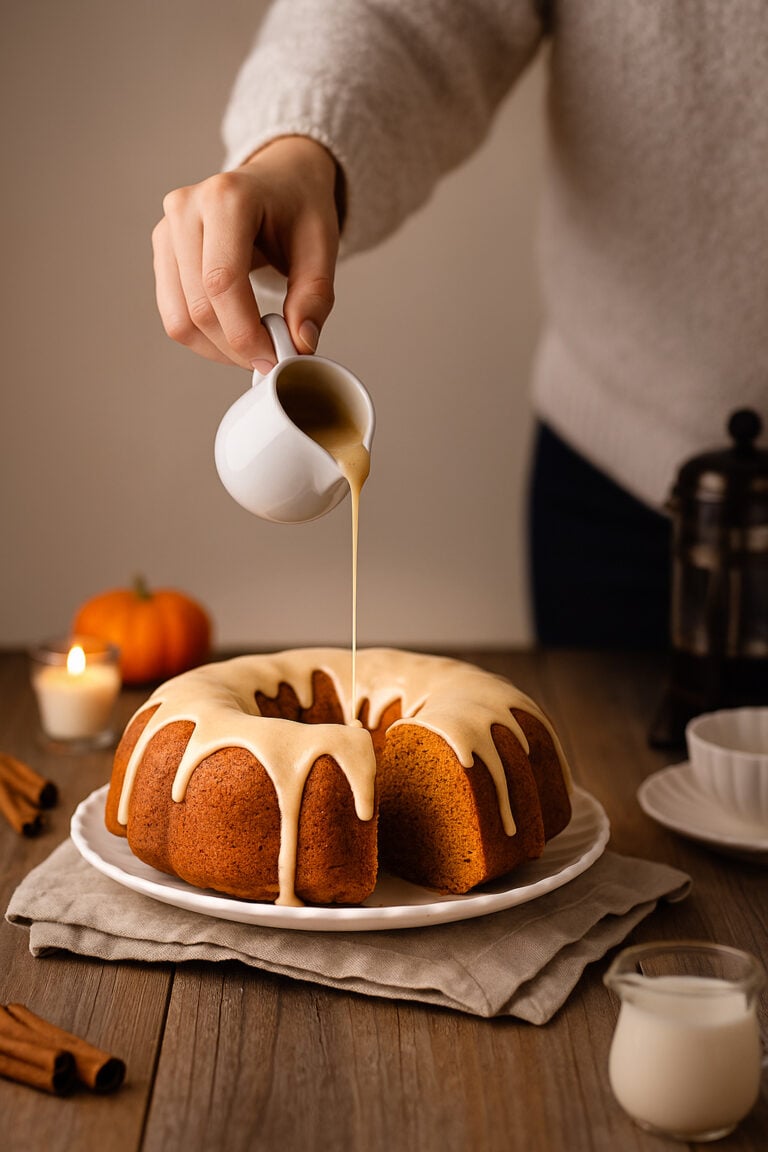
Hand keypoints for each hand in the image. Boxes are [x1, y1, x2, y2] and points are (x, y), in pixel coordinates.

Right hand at [152, 136, 340, 369]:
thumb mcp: (322, 245)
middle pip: (199, 307)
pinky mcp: (162, 251)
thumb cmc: (299, 207)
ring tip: (254, 348)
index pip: (222, 282)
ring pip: (179, 318)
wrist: (279, 179)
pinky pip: (173, 314)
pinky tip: (234, 336)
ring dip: (217, 349)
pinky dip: (204, 338)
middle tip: (271, 359)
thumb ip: (314, 296)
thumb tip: (300, 344)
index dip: (245, 333)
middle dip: (236, 347)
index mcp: (227, 198)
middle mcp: (186, 209)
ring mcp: (167, 230)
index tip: (274, 359)